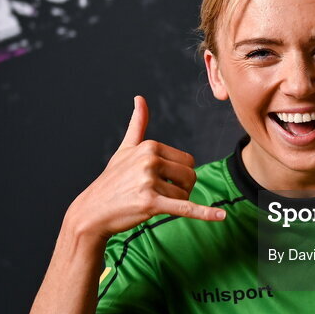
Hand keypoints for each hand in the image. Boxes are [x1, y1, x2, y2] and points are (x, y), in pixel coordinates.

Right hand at [66, 96, 225, 239]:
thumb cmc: (112, 181)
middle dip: (181, 189)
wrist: (93, 211)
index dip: (179, 175)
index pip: (188, 161)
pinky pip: (185, 208)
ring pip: (185, 195)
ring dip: (174, 203)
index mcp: (150, 146)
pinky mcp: (150, 203)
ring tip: (151, 204)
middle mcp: (150, 160)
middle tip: (159, 195)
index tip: (160, 181)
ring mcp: (149, 181)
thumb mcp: (125, 150)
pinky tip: (221, 215)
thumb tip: (140, 98)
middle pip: (190, 177)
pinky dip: (204, 213)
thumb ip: (137, 125)